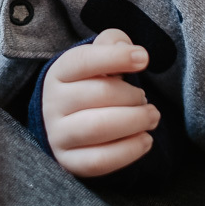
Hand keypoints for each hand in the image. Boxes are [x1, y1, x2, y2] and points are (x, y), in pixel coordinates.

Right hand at [42, 29, 159, 177]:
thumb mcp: (98, 58)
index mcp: (59, 73)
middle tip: (145, 99)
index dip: (116, 57)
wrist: (68, 122)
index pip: (84, 60)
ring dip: (135, 120)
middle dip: (133, 95)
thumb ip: (112, 44)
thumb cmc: (91, 84)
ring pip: (99, 128)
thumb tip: (127, 48)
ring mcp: (58, 135)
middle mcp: (52, 103)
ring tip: (151, 117)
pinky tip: (145, 140)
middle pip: (99, 94)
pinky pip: (100, 160)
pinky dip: (129, 150)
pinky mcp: (69, 161)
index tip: (144, 59)